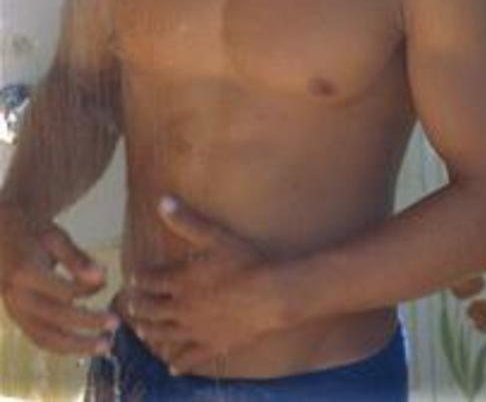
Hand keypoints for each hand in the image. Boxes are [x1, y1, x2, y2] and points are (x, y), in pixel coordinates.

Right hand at [0, 203, 119, 355]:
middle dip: (88, 323)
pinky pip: (40, 339)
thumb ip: (77, 259)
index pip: (61, 290)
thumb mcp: (55, 238)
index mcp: (26, 272)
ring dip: (78, 346)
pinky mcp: (18, 320)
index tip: (106, 280)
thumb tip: (102, 277)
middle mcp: (17, 297)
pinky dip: (63, 346)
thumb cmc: (34, 235)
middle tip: (115, 323)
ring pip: (46, 338)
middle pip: (55, 318)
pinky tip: (86, 344)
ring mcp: (15, 312)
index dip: (86, 289)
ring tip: (105, 345)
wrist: (2, 239)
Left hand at [125, 195, 284, 375]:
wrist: (272, 295)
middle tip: (131, 304)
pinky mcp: (212, 345)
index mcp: (181, 281)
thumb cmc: (245, 262)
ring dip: (150, 332)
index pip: (149, 281)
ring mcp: (196, 330)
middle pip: (151, 310)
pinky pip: (190, 357)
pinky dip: (179, 362)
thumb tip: (163, 201)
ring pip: (163, 335)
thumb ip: (187, 221)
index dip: (139, 279)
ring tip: (142, 331)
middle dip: (138, 306)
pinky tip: (173, 365)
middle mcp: (182, 308)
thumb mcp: (216, 236)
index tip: (133, 278)